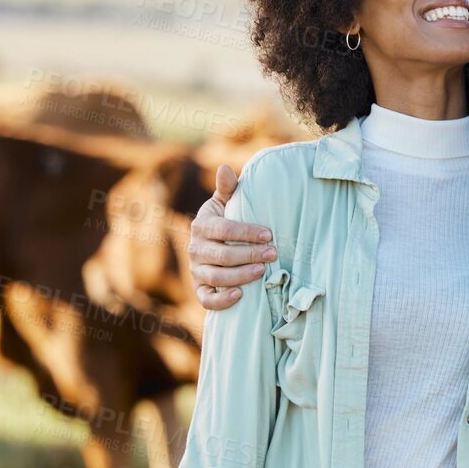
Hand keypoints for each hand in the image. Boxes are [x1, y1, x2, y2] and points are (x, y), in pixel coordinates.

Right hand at [189, 164, 274, 310]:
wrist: (215, 245)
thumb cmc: (226, 219)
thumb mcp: (226, 202)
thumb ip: (228, 188)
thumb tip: (225, 167)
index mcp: (201, 225)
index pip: (223, 229)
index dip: (246, 232)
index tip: (269, 235)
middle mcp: (195, 249)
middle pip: (221, 255)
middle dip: (249, 254)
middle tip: (274, 254)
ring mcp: (196, 270)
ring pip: (215, 277)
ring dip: (240, 275)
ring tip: (262, 271)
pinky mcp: (200, 289)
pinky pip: (206, 299)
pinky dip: (221, 300)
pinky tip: (241, 295)